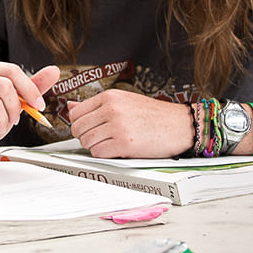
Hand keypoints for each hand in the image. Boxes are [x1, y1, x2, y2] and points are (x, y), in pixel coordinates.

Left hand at [68, 89, 193, 157]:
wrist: (181, 125)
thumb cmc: (154, 115)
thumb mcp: (124, 101)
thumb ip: (96, 106)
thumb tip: (70, 106)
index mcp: (109, 97)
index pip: (76, 113)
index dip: (79, 124)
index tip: (88, 128)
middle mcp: (111, 110)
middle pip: (78, 128)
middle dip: (85, 136)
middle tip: (99, 138)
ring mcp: (118, 126)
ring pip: (86, 141)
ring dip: (94, 146)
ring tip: (110, 143)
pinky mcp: (125, 144)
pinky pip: (98, 153)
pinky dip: (103, 154)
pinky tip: (116, 150)